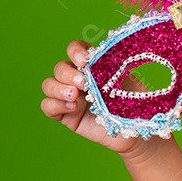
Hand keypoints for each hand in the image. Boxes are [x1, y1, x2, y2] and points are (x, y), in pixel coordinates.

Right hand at [40, 40, 146, 155]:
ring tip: (74, 96)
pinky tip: (73, 108)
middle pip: (60, 68)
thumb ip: (118, 68)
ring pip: (48, 85)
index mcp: (92, 66)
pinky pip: (47, 106)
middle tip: (83, 83)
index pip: (75, 50)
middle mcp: (77, 79)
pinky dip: (55, 104)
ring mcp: (69, 97)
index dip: (75, 51)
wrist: (134, 131)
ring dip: (58, 88)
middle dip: (68, 74)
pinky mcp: (65, 115)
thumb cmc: (133, 103)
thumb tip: (115, 53)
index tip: (85, 61)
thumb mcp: (129, 82)